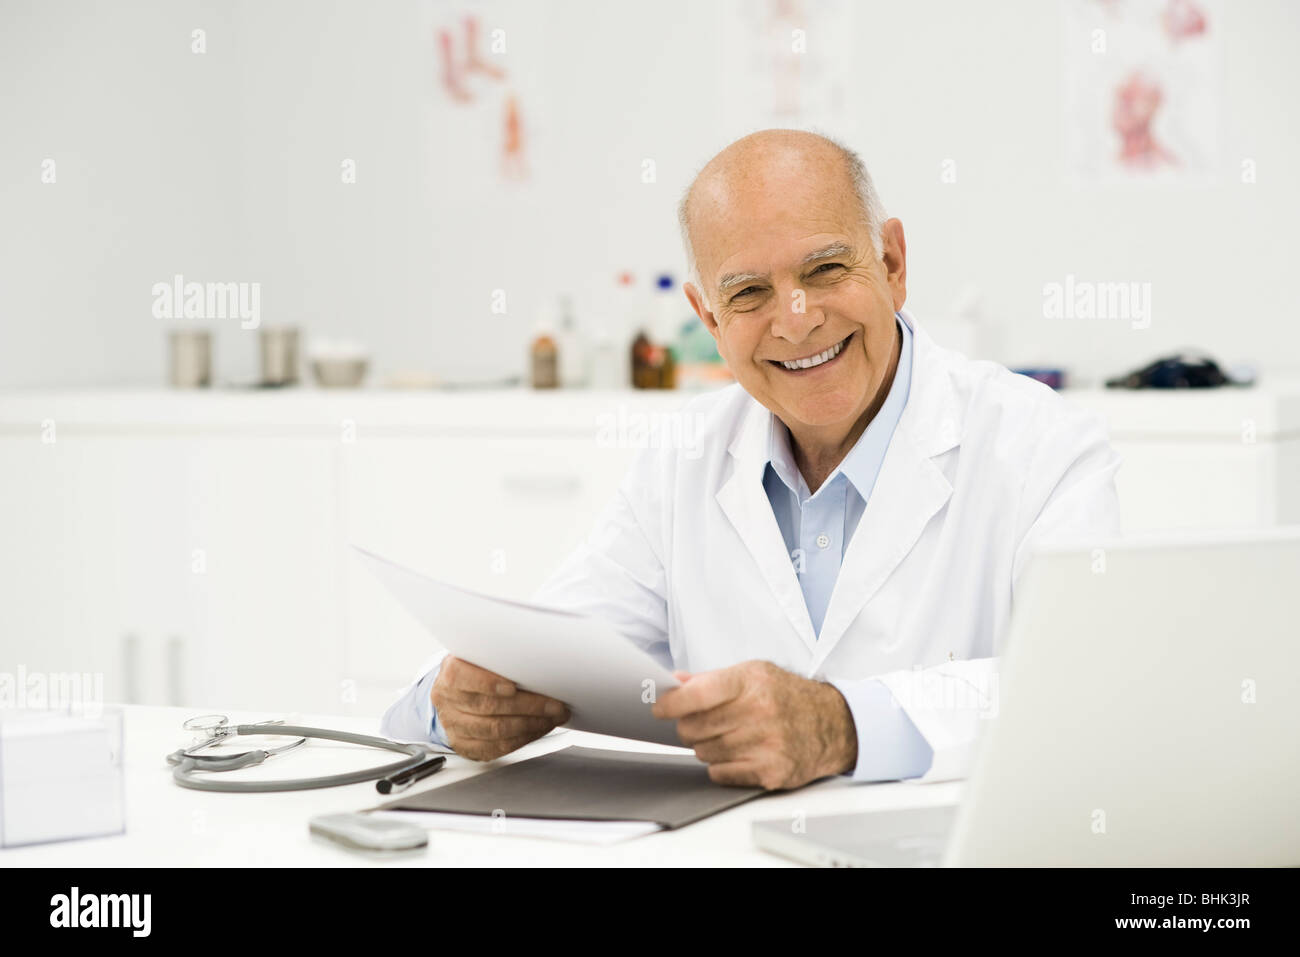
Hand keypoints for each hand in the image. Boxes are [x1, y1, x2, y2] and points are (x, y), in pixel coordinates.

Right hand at [431, 656, 569, 760]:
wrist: (456, 693)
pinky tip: (538, 729)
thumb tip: (537, 662)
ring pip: (494, 730)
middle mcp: (448, 701)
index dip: (488, 682)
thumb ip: (499, 658)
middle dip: (528, 706)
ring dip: (530, 724)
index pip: (461, 677)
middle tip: (554, 704)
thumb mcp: (481, 656)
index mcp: (450, 673)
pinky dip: (523, 739)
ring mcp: (454, 726)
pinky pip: (496, 748)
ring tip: (552, 717)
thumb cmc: (476, 671)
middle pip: (488, 706)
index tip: (513, 686)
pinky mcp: (465, 746)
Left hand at [651, 660, 856, 789]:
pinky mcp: (772, 772)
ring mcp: (767, 744)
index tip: (660, 707)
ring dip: (707, 747)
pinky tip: (738, 753)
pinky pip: (721, 774)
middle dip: (689, 727)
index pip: (697, 694)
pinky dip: (722, 767)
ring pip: (705, 753)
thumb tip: (674, 682)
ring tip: (727, 736)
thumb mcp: (753, 674)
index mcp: (751, 682)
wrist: (832, 724)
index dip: (671, 703)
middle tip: (699, 724)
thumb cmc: (787, 696)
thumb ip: (711, 679)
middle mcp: (760, 712)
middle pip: (695, 728)